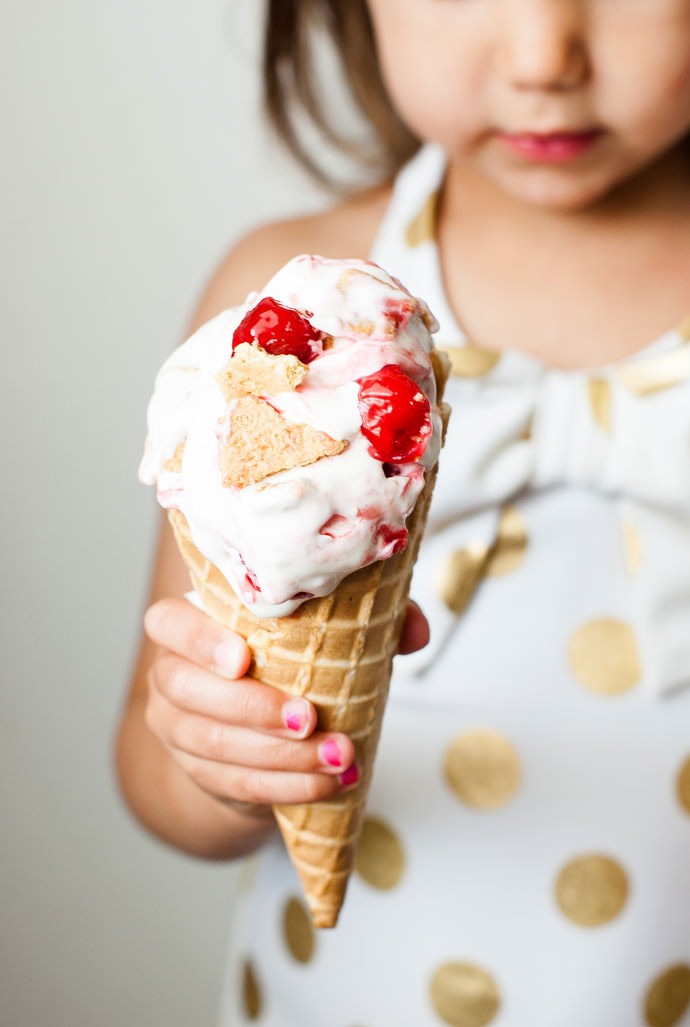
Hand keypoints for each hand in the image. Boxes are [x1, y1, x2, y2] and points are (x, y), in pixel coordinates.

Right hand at [144, 598, 358, 814]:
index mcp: (190, 625)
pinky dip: (284, 786)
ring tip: (337, 756)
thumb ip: (367, 619)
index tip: (243, 657)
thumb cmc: (289, 662)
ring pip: (212, 745)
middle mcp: (172, 675)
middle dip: (253, 708)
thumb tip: (415, 630)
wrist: (258, 726)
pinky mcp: (199, 774)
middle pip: (188, 691)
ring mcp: (177, 729)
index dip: (197, 640)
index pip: (165, 623)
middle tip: (309, 719)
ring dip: (280, 755)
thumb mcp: (325, 632)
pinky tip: (325, 784)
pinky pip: (234, 784)